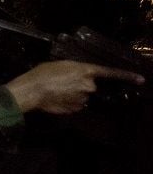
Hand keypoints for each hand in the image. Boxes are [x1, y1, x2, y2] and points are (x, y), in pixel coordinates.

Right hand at [5, 60, 144, 114]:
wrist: (32, 90)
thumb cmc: (43, 73)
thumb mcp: (60, 65)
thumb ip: (74, 71)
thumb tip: (78, 78)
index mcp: (85, 71)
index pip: (110, 73)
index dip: (126, 76)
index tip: (140, 79)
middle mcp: (88, 86)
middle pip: (90, 86)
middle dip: (81, 85)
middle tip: (63, 83)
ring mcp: (82, 99)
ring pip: (82, 96)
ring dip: (74, 94)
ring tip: (56, 91)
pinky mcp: (75, 109)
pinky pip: (75, 105)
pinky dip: (68, 103)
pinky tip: (56, 99)